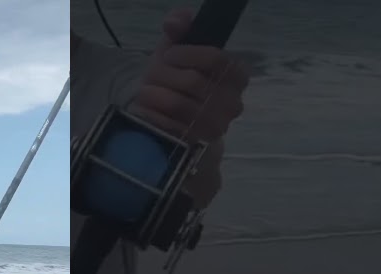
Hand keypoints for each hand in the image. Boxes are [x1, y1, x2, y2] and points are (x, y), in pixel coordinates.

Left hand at [131, 8, 249, 143]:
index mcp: (236, 76)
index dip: (187, 54)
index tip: (168, 55)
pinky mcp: (195, 145)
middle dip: (165, 75)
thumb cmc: (177, 80)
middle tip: (150, 75)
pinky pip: (171, 128)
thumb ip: (180, 29)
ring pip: (180, 104)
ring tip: (144, 90)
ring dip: (156, 94)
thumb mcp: (178, 51)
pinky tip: (145, 109)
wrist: (173, 119)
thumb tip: (176, 21)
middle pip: (193, 82)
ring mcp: (216, 127)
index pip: (216, 59)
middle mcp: (233, 103)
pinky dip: (153, 116)